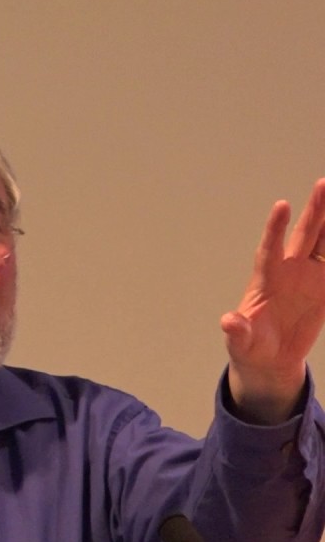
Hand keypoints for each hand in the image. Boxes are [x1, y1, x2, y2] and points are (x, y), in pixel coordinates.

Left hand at [221, 179, 324, 423]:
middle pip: (303, 235)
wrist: (269, 357)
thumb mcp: (241, 341)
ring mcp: (309, 277)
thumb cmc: (249, 345)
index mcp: (266, 279)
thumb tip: (227, 321)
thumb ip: (237, 330)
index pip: (270, 248)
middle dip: (314, 211)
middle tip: (322, 184)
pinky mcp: (324, 289)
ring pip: (324, 242)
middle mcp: (288, 271)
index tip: (281, 205)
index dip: (275, 228)